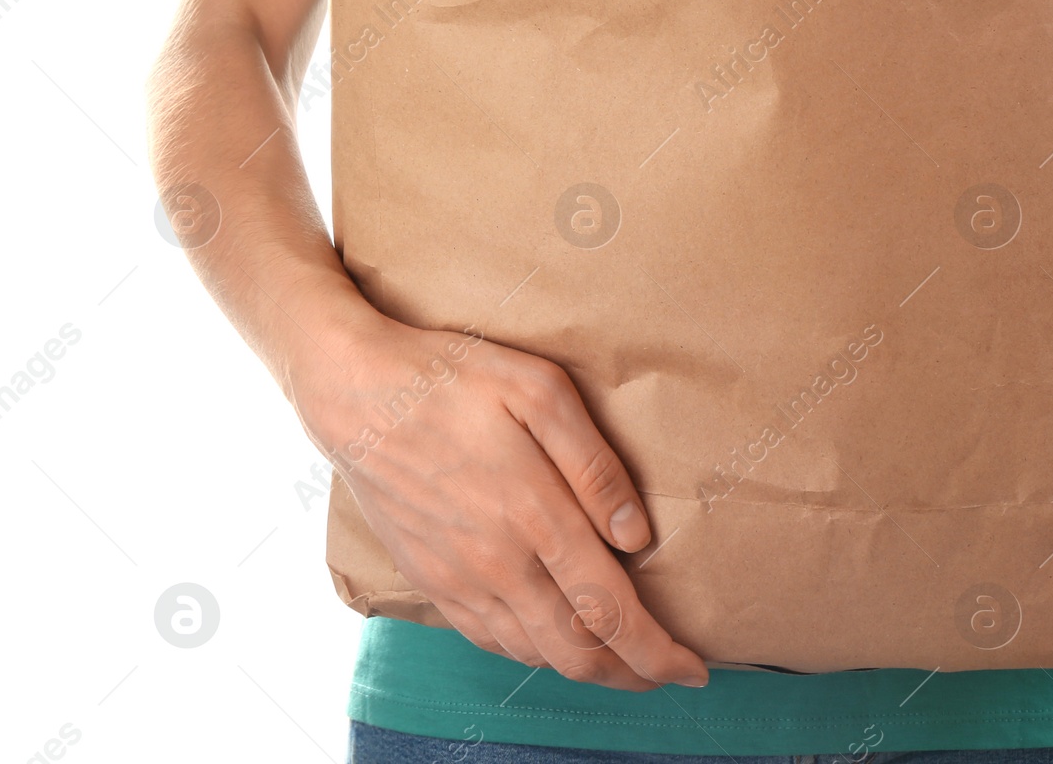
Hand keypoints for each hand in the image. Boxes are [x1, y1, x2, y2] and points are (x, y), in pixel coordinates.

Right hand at [290, 300, 707, 690]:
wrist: (357, 392)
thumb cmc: (455, 378)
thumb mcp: (540, 391)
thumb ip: (594, 465)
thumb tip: (637, 535)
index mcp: (535, 518)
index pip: (611, 611)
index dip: (658, 652)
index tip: (695, 669)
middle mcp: (497, 564)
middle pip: (577, 651)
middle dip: (632, 674)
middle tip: (669, 673)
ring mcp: (458, 579)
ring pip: (534, 654)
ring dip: (586, 670)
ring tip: (623, 664)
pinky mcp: (430, 580)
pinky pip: (490, 640)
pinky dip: (532, 654)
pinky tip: (552, 642)